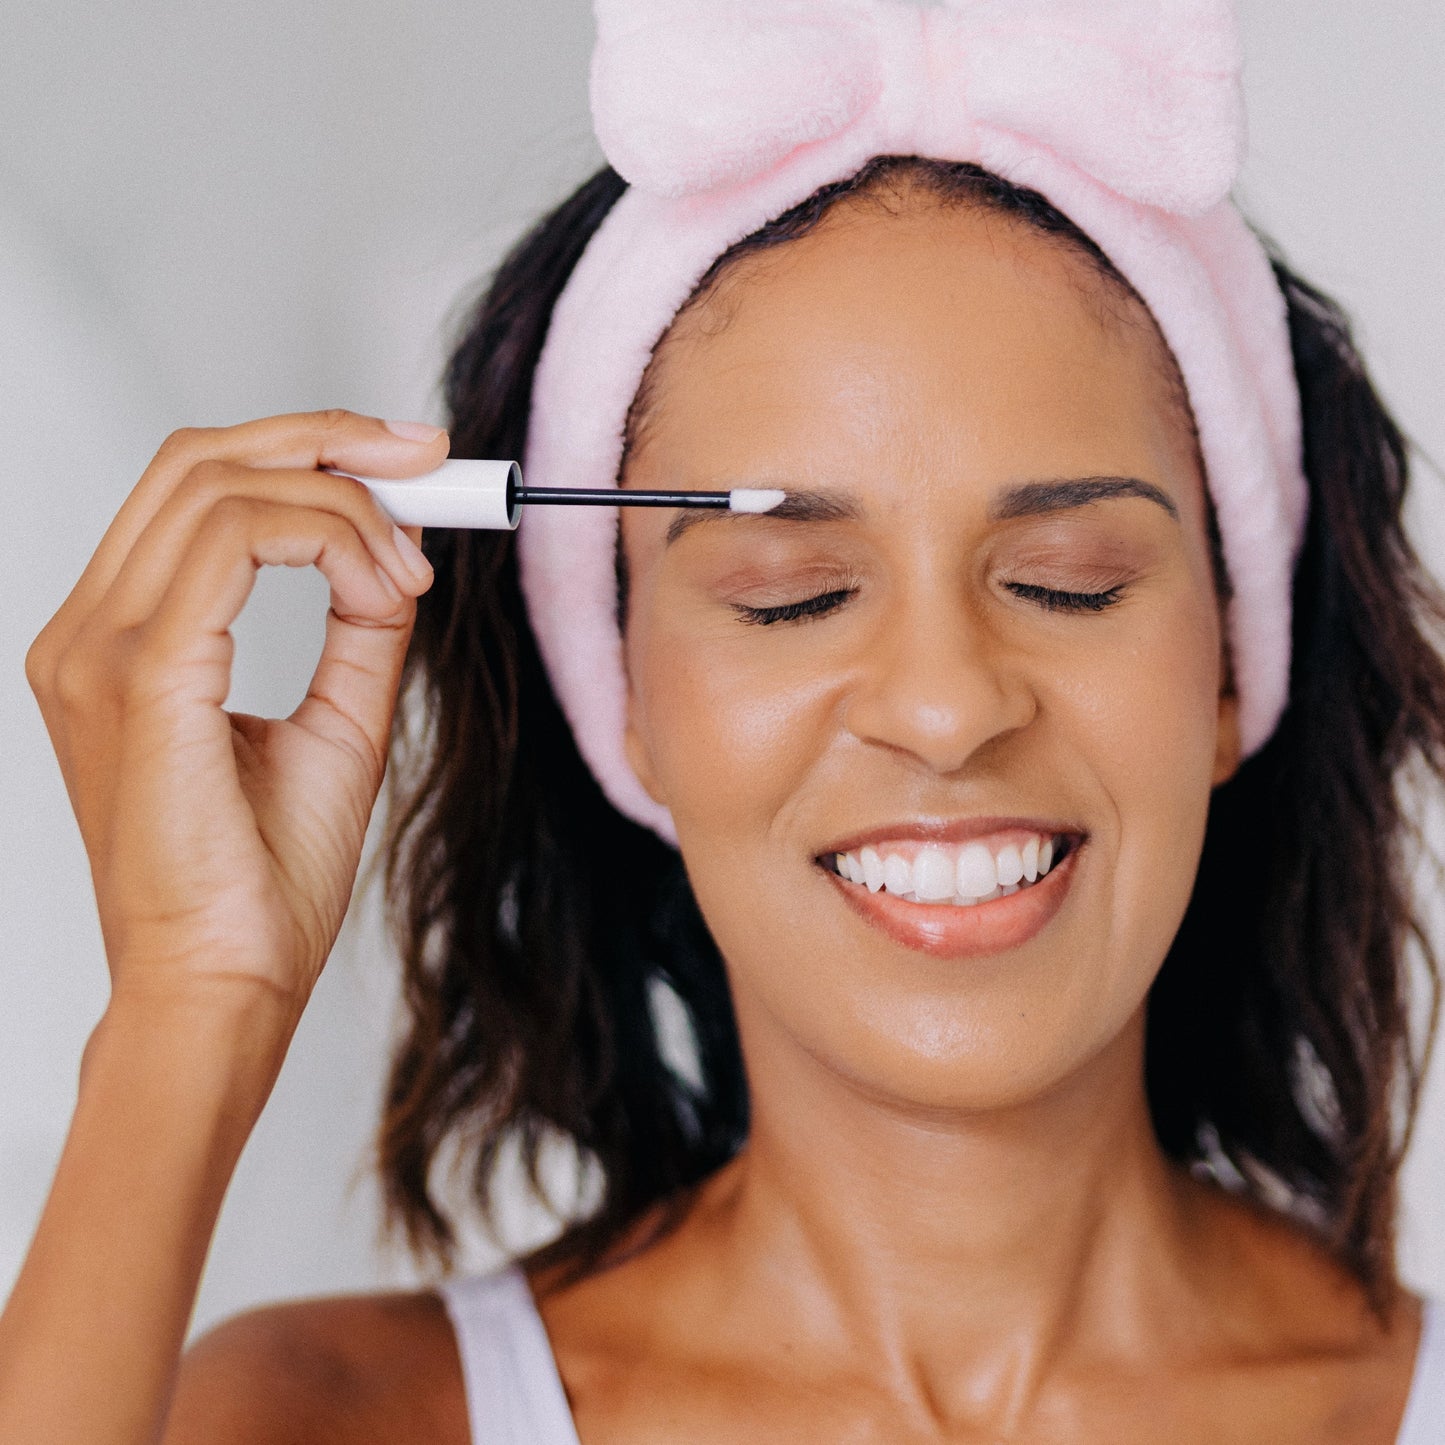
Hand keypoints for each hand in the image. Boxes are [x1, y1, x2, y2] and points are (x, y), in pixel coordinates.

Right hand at [25, 409, 444, 1026]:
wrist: (228, 983)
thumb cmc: (262, 879)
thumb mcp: (335, 726)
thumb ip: (357, 630)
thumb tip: (397, 554)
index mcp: (121, 641)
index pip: (197, 491)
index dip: (306, 453)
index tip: (409, 467)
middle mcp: (90, 632)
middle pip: (200, 459)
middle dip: (328, 437)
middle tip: (427, 456)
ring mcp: (102, 648)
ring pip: (220, 483)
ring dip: (343, 500)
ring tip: (411, 570)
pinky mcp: (144, 674)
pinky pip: (236, 540)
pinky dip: (329, 539)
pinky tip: (385, 588)